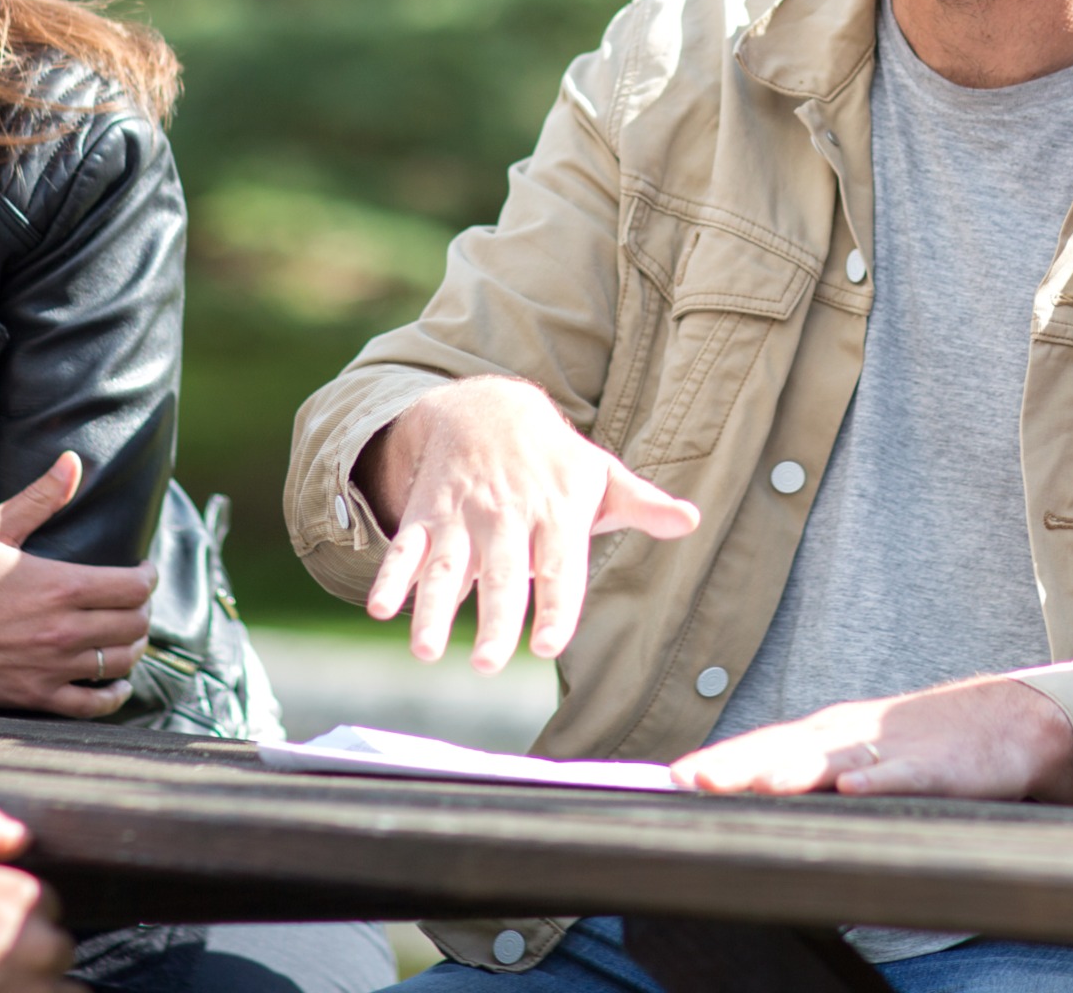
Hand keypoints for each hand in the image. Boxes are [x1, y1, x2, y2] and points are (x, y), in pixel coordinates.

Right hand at [0, 451, 154, 716]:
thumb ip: (40, 497)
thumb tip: (73, 461)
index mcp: (61, 587)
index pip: (134, 587)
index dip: (148, 577)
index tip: (142, 570)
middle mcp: (64, 631)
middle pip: (134, 625)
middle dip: (143, 610)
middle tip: (134, 601)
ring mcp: (51, 668)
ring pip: (120, 663)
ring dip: (132, 647)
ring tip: (126, 634)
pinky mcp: (33, 697)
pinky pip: (90, 705)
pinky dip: (112, 696)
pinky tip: (116, 685)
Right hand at [358, 376, 700, 672]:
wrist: (485, 405)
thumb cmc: (553, 458)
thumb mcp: (598, 474)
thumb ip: (641, 504)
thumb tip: (690, 520)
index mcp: (555, 512)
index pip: (559, 567)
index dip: (555, 605)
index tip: (548, 645)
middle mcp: (507, 516)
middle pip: (500, 574)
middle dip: (493, 618)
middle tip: (487, 665)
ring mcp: (462, 515)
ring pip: (446, 565)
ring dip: (432, 608)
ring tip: (424, 652)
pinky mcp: (426, 514)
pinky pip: (405, 546)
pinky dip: (391, 576)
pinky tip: (382, 609)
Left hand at [670, 676, 1072, 803]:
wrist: (1003, 723)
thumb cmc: (918, 747)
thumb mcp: (853, 758)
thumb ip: (805, 777)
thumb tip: (747, 801)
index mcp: (824, 738)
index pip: (760, 749)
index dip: (719, 764)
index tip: (672, 778)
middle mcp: (846, 738)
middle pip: (783, 752)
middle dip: (736, 767)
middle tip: (691, 781)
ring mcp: (889, 749)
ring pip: (833, 762)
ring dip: (792, 771)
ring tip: (756, 783)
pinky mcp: (934, 768)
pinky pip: (903, 775)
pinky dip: (880, 780)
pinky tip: (856, 789)